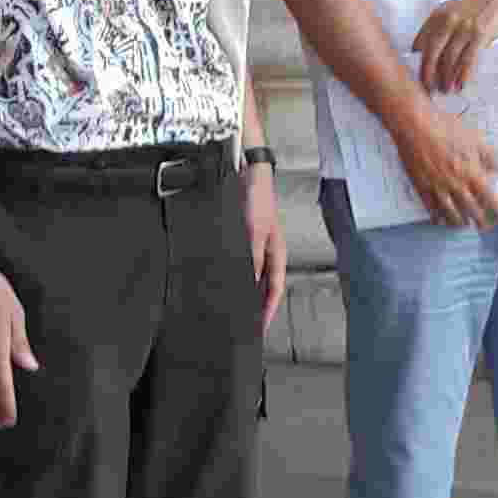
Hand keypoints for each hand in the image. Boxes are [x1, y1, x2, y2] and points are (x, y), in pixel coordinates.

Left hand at [243, 157, 285, 331]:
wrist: (246, 170)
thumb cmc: (257, 196)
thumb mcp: (254, 231)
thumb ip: (251, 257)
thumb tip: (246, 282)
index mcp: (277, 253)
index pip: (275, 289)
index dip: (269, 310)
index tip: (260, 328)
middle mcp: (265, 251)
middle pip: (263, 285)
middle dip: (256, 305)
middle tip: (244, 324)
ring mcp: (252, 243)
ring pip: (248, 275)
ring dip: (242, 290)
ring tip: (230, 307)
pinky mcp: (239, 235)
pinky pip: (236, 261)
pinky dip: (231, 273)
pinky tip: (220, 280)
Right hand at [399, 99, 497, 230]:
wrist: (414, 124)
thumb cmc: (445, 127)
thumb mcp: (474, 139)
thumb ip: (491, 158)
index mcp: (472, 172)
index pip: (491, 200)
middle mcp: (456, 184)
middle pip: (473, 212)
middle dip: (482, 222)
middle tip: (486, 226)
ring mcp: (438, 188)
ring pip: (452, 215)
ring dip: (461, 222)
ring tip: (466, 224)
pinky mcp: (421, 187)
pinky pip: (431, 209)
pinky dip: (438, 218)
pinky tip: (441, 221)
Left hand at [414, 0, 497, 98]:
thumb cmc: (483, 0)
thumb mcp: (457, 10)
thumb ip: (445, 28)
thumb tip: (435, 50)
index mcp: (438, 15)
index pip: (421, 43)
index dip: (418, 62)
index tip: (418, 77)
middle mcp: (447, 20)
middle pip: (431, 54)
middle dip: (427, 76)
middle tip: (428, 91)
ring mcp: (463, 27)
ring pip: (448, 59)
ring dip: (446, 79)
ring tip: (446, 90)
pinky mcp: (480, 33)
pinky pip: (467, 59)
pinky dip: (463, 75)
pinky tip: (461, 85)